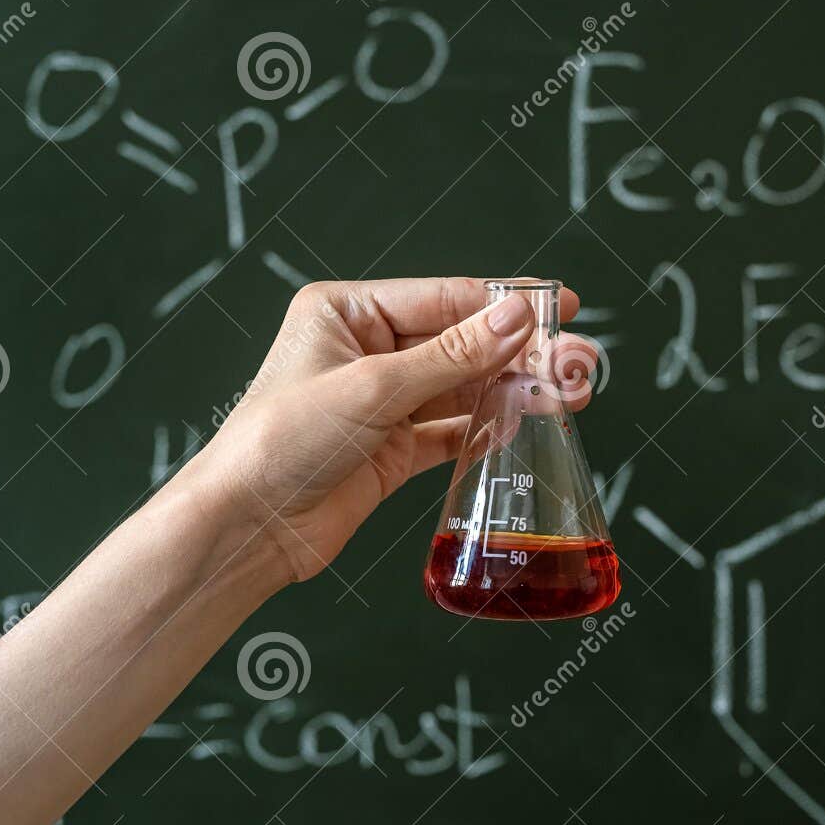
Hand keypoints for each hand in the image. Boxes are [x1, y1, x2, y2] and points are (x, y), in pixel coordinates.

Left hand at [189, 277, 588, 583]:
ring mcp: (380, 403)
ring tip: (569, 394)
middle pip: (461, 343)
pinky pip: (451, 430)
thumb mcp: (373, 388)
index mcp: (346, 313)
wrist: (248, 526)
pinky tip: (523, 422)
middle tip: (577, 362)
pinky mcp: (391, 450)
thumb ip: (453, 355)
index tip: (561, 304)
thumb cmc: (282, 442)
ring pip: (463, 388)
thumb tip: (515, 316)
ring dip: (513, 391)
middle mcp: (364, 352)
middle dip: (520, 353)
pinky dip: (487, 427)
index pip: (444, 298)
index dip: (505, 302)